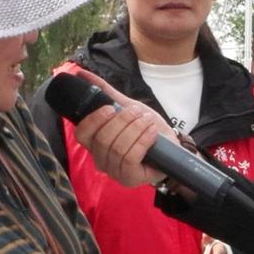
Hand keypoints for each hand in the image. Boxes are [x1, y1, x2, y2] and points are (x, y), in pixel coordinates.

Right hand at [68, 69, 171, 188]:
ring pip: (118, 147)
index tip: (111, 108)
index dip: (94, 120)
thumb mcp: (127, 107)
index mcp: (95, 144)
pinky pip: (130, 158)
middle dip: (123, 121)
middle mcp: (101, 160)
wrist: (171, 145)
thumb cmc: (146, 128)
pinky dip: (142, 140)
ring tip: (147, 120)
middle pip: (102, 139)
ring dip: (135, 129)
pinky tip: (151, 132)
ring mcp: (114, 172)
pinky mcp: (130, 179)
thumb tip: (82, 74)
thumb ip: (105, 93)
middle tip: (137, 112)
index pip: (82, 134)